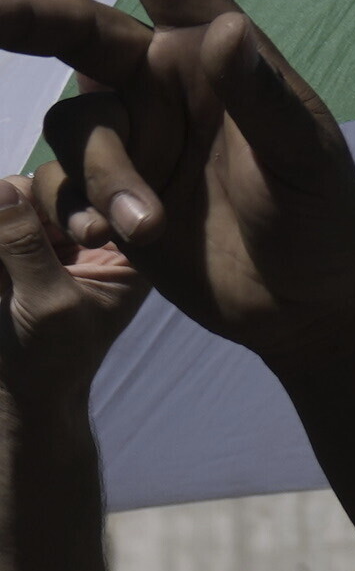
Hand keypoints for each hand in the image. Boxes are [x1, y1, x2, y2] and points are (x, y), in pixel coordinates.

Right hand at [0, 0, 354, 354]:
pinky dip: (78, 208)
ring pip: (75, 125)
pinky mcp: (107, 188)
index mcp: (213, 50)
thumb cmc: (323, 220)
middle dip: (19, 17)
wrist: (307, 305)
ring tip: (150, 224)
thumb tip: (220, 29)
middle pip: (73, 28)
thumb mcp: (303, 159)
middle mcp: (163, 79)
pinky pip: (62, 181)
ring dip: (103, 175)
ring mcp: (132, 132)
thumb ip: (261, 95)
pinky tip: (108, 240)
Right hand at [0, 161, 152, 409]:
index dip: (82, 199)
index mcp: (126, 243)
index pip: (105, 191)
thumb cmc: (50, 357)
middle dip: (26, 207)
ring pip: (11, 194)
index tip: (87, 236)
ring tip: (4, 277)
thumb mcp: (48, 303)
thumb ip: (26, 246)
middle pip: (51, 182)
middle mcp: (87, 225)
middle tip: (15, 260)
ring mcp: (45, 229)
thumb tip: (2, 189)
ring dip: (1, 218)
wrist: (21, 389)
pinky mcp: (9, 237)